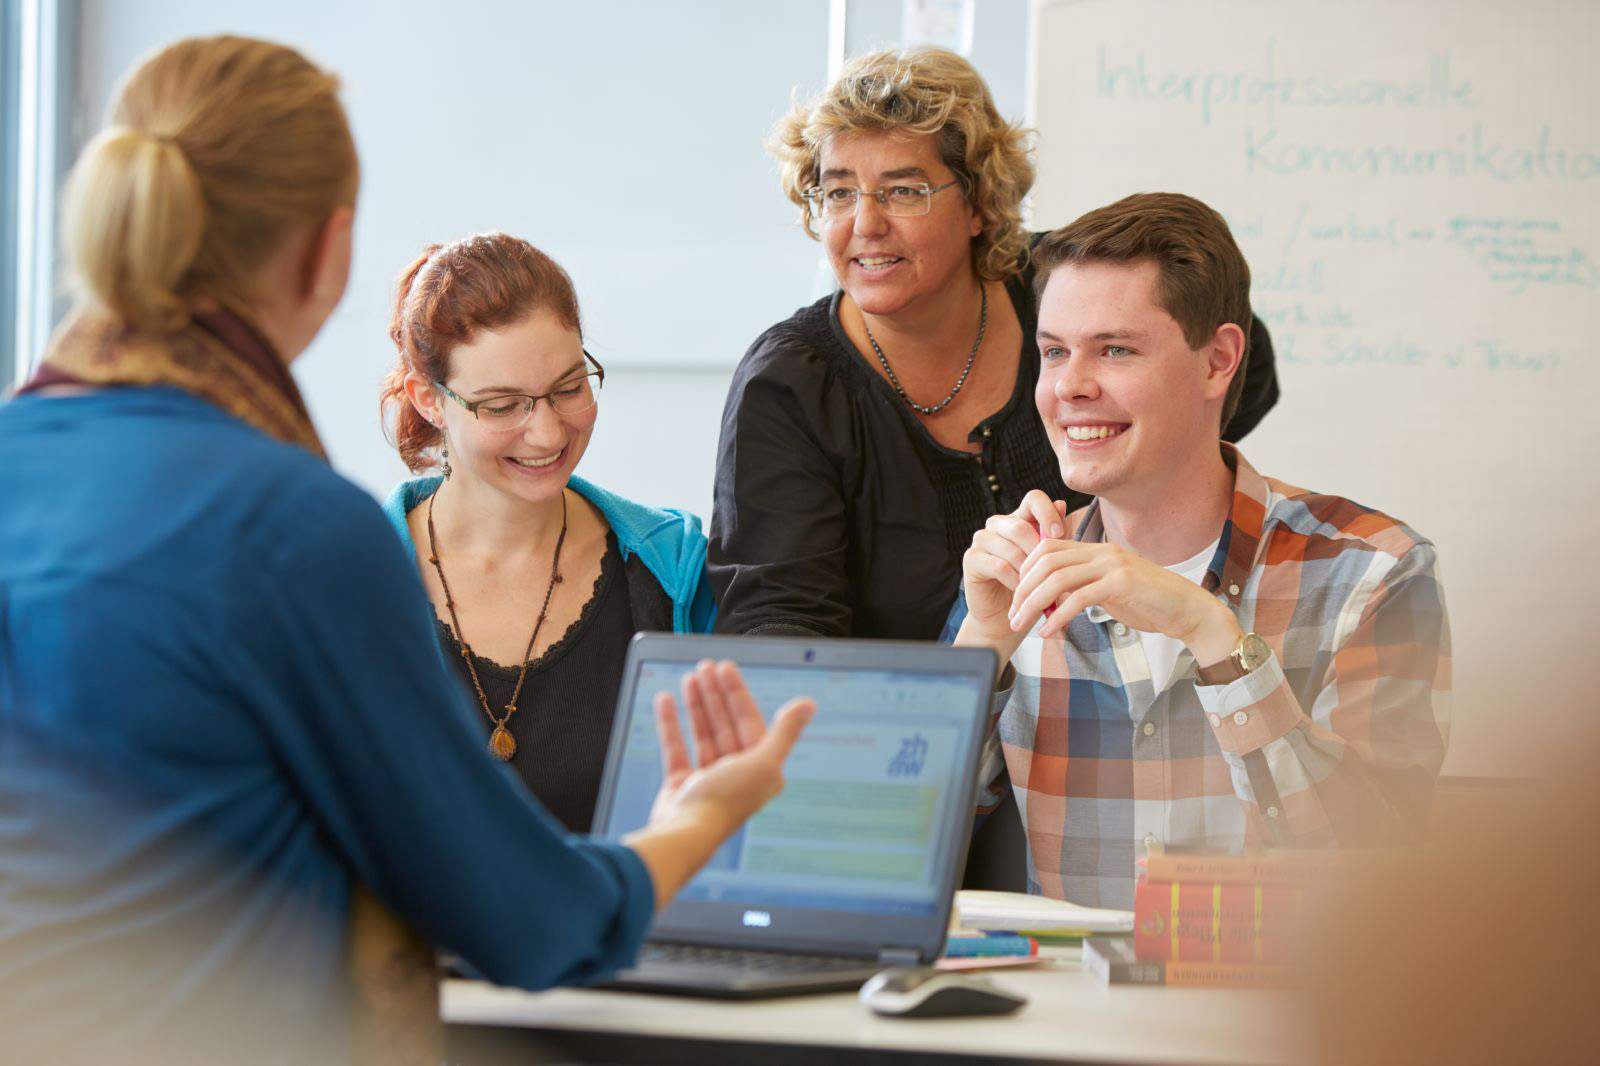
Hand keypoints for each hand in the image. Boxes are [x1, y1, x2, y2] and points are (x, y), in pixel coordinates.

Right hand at [648, 659, 814, 835]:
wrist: (686, 833)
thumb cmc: (726, 802)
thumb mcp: (763, 762)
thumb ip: (785, 732)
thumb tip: (808, 704)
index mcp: (759, 768)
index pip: (749, 720)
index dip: (738, 693)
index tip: (726, 669)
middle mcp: (736, 772)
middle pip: (726, 723)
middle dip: (716, 694)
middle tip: (705, 667)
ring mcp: (707, 778)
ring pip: (703, 732)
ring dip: (696, 704)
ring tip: (689, 679)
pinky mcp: (681, 783)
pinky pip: (676, 746)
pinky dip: (671, 723)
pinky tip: (666, 701)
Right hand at [959, 489, 1068, 646]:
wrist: (1009, 616)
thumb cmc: (1034, 586)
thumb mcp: (1051, 560)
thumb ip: (1055, 535)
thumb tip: (1061, 504)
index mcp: (1020, 518)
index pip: (1033, 499)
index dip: (1047, 512)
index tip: (1059, 534)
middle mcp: (998, 525)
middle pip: (1020, 526)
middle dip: (1038, 552)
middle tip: (1049, 572)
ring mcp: (982, 540)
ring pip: (1010, 548)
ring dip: (1028, 571)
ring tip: (1038, 587)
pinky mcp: (971, 558)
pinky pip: (999, 566)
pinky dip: (1014, 581)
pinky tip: (1022, 592)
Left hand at [1009, 540, 1241, 662]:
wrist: (1189, 611)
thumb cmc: (1150, 603)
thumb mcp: (1110, 591)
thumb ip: (1083, 588)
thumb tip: (1052, 602)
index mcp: (1098, 550)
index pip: (1048, 547)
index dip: (1025, 568)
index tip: (1016, 595)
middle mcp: (1102, 552)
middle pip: (1046, 561)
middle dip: (1023, 588)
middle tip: (1012, 614)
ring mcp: (1112, 566)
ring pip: (1057, 579)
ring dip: (1033, 603)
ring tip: (1021, 625)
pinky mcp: (1121, 584)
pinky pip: (1078, 598)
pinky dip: (1057, 617)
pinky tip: (1048, 632)